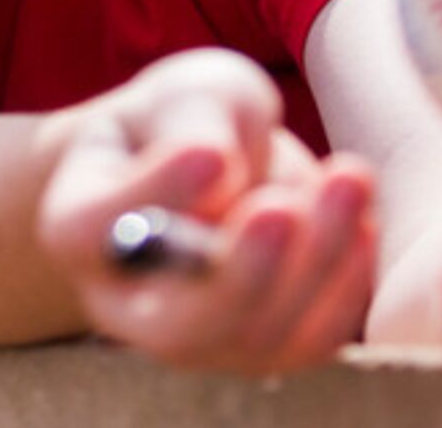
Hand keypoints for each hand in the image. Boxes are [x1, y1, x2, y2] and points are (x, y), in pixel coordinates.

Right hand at [39, 48, 376, 372]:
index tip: (211, 152)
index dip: (154, 195)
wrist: (208, 166)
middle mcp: (127, 303)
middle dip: (241, 270)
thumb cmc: (183, 121)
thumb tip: (223, 171)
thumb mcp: (181, 92)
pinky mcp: (263, 349)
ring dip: (312, 264)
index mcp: (78, 225)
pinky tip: (363, 223)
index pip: (92, 228)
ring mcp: (198, 339)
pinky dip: (344, 288)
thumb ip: (194, 120)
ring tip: (350, 179)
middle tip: (284, 206)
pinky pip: (309, 343)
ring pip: (256, 336)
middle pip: (177, 324)